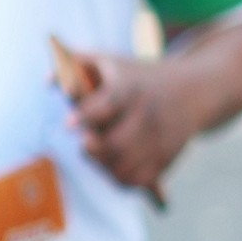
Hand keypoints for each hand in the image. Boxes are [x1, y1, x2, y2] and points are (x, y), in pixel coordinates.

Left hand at [61, 48, 194, 193]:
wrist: (194, 90)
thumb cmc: (137, 76)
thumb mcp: (109, 60)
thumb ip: (73, 63)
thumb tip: (47, 82)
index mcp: (131, 87)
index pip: (109, 102)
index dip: (87, 114)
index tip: (68, 124)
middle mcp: (147, 115)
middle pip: (115, 143)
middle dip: (93, 149)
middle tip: (86, 143)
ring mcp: (159, 139)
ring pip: (124, 166)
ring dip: (103, 166)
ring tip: (97, 153)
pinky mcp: (166, 157)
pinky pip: (139, 180)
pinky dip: (120, 180)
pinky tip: (113, 166)